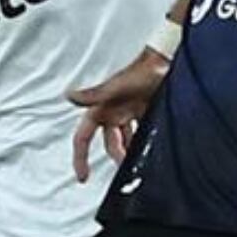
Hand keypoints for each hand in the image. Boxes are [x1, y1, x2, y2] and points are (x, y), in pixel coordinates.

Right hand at [68, 48, 170, 182]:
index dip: (80, 157)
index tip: (83, 176)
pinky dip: (143, 141)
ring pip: (126, 140)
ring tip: (140, 161)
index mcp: (101, 107)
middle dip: (116, 157)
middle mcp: (113, 111)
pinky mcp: (144, 111)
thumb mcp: (117, 85)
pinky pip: (140, 132)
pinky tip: (150, 147)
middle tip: (126, 169)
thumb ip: (94, 93)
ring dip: (131, 150)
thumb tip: (69, 95)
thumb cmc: (141, 69)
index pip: (84, 137)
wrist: (166, 60)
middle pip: (110, 143)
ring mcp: (128, 112)